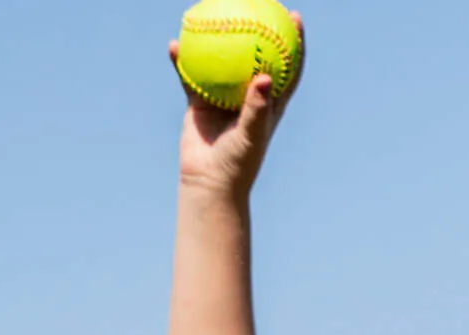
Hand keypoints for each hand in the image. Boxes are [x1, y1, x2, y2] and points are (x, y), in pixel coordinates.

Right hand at [168, 11, 304, 197]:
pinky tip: (174, 44)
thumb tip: (263, 77)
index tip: (294, 18)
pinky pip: (190, 74)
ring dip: (215, 37)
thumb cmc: (237, 164)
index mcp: (268, 104)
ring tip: (208, 12)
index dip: (294, 44)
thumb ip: (257, 108)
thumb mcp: (251, 136)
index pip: (287, 69)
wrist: (210, 183)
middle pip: (254, 55)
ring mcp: (223, 97)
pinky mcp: (199, 102)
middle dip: (255, 29)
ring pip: (220, 60)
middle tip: (253, 3)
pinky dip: (183, 60)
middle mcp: (247, 97)